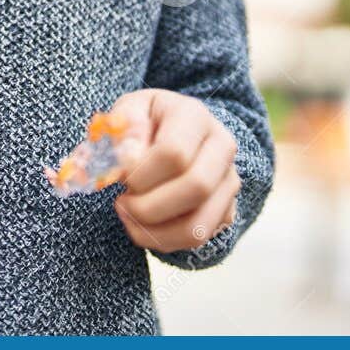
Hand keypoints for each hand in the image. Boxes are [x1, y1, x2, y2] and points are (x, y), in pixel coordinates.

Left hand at [108, 88, 239, 252]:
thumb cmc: (145, 120)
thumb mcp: (128, 109)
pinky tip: (141, 225)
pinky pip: (198, 237)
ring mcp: (229, 181)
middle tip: (121, 202)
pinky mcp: (226, 209)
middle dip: (148, 206)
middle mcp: (222, 147)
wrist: (174, 130)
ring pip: (199, 224)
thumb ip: (124, 127)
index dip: (140, 173)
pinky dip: (163, 240)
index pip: (174, 152)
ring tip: (128, 216)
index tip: (119, 176)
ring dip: (154, 230)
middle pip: (196, 188)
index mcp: (194, 116)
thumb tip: (129, 157)